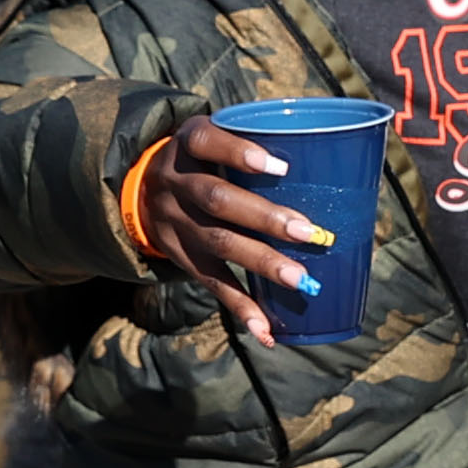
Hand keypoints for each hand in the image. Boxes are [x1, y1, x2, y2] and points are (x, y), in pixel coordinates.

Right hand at [136, 123, 332, 347]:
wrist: (141, 189)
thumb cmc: (204, 158)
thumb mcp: (212, 138)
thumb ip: (252, 141)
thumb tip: (327, 155)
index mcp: (188, 144)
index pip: (205, 142)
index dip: (239, 154)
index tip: (281, 167)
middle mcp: (176, 183)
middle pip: (218, 200)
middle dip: (264, 218)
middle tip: (307, 232)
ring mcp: (176, 223)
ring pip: (219, 243)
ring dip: (262, 263)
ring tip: (300, 280)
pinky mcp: (181, 257)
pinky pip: (212, 283)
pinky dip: (241, 307)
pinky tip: (266, 329)